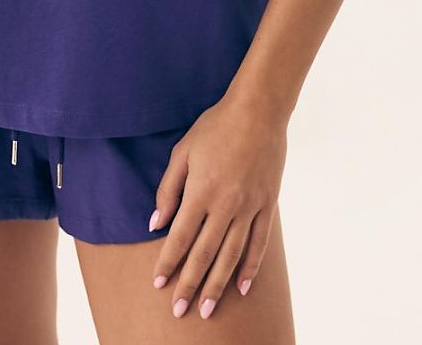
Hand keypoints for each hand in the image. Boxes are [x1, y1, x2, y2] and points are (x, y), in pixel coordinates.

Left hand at [148, 91, 287, 319]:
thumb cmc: (215, 127)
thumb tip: (154, 223)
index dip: (168, 262)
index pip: (180, 237)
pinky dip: (249, 267)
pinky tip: (241, 286)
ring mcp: (249, 207)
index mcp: (201, 191)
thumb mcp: (183, 151)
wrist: (258, 111)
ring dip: (218, 285)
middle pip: (205, 254)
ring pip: (231, 255)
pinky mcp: (267, 205)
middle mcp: (225, 205)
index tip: (158, 284)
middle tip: (179, 310)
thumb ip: (168, 189)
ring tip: (207, 309)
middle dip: (190, 284)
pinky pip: (258, 243)